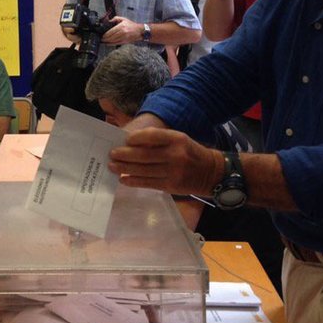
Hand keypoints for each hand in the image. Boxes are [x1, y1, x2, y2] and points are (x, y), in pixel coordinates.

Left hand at [101, 16, 141, 44]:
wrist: (139, 31)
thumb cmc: (131, 25)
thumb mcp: (123, 19)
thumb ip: (115, 19)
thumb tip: (108, 21)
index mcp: (121, 26)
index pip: (111, 32)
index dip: (105, 35)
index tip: (102, 35)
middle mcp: (122, 32)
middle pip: (111, 37)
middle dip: (105, 39)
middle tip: (101, 39)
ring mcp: (124, 38)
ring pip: (113, 41)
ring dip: (107, 42)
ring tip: (103, 41)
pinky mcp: (125, 42)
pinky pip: (116, 43)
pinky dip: (111, 44)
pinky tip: (108, 43)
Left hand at [108, 127, 223, 195]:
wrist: (211, 173)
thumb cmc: (190, 153)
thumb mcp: (179, 140)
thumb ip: (159, 141)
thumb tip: (131, 143)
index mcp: (177, 139)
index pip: (152, 136)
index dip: (136, 138)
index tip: (123, 140)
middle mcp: (175, 155)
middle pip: (144, 155)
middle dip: (125, 155)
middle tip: (112, 154)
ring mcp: (173, 172)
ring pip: (144, 170)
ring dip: (125, 169)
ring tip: (112, 166)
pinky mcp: (171, 186)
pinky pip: (148, 183)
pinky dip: (134, 181)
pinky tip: (123, 179)